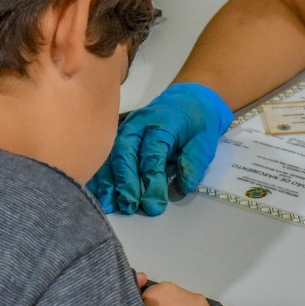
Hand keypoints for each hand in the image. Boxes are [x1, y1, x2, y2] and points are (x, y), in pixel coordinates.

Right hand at [88, 83, 232, 215]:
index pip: (153, 153)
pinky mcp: (119, 137)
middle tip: (130, 207)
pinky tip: (100, 194)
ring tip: (110, 205)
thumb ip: (194, 162)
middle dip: (125, 182)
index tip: (155, 204)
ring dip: (108, 181)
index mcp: (161, 123)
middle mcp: (138, 125)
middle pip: (125, 153)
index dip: (152, 180)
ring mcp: (125, 129)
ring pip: (111, 155)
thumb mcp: (205, 139)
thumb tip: (182, 187)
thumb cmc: (197, 120)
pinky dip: (101, 176)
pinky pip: (106, 156)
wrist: (188, 98)